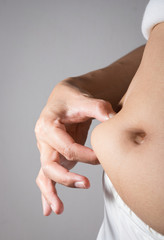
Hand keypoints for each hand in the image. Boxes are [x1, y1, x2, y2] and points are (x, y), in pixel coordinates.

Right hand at [34, 79, 114, 215]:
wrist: (64, 99)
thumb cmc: (72, 100)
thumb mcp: (84, 100)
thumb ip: (98, 107)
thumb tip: (113, 118)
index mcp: (48, 125)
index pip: (65, 147)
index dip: (85, 155)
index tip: (101, 158)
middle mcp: (43, 140)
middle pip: (50, 164)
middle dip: (66, 178)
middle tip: (85, 184)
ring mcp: (46, 150)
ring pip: (45, 174)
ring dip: (50, 192)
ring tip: (58, 209)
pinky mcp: (52, 156)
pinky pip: (46, 176)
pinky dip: (46, 192)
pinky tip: (48, 208)